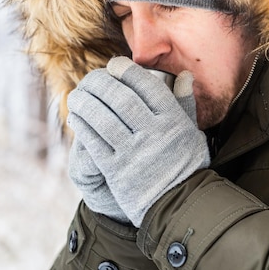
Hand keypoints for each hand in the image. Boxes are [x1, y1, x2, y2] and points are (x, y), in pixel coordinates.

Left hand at [67, 56, 209, 226]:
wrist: (178, 204)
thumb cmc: (185, 164)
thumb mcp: (192, 132)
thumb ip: (185, 104)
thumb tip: (185, 75)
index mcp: (173, 120)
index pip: (147, 86)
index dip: (127, 71)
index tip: (114, 65)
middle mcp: (154, 133)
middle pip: (121, 98)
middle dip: (100, 83)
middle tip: (90, 78)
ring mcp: (134, 152)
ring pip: (103, 119)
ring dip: (85, 103)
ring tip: (76, 95)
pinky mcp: (117, 170)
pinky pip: (94, 142)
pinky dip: (83, 127)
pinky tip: (76, 117)